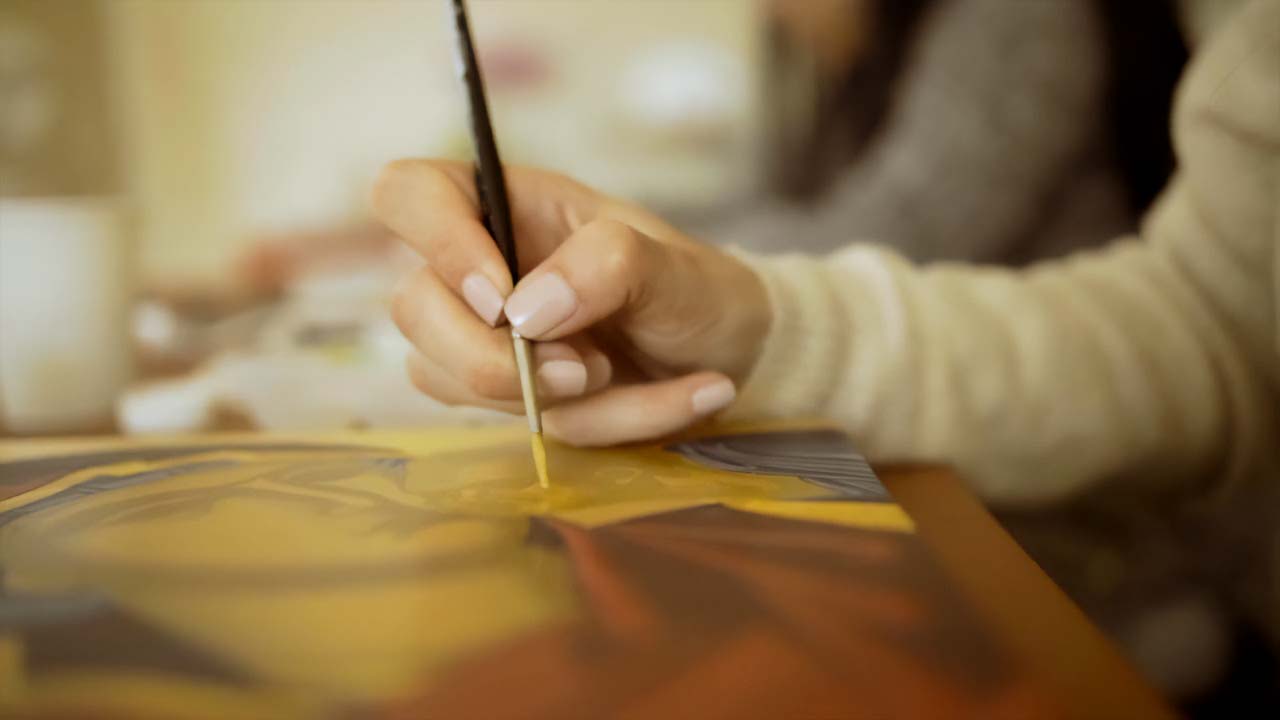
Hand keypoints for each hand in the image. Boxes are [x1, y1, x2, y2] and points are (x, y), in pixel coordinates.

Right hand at [372, 159, 769, 445]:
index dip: (436, 241)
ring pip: (447, 379)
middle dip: (491, 356)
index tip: (502, 295)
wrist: (733, 353)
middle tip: (584, 368)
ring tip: (621, 372)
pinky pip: (523, 428)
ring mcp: (483, 338)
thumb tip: (522, 314)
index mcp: (506, 206)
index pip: (407, 195)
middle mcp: (478, 268)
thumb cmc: (694, 289)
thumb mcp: (672, 266)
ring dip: (549, 397)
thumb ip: (606, 266)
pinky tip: (669, 400)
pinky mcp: (509, 398)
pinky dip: (602, 426)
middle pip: (412, 307)